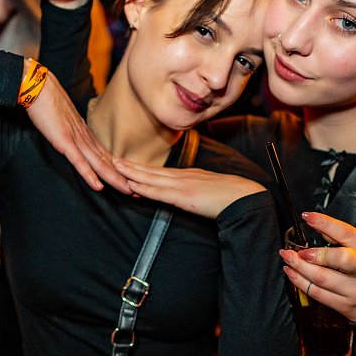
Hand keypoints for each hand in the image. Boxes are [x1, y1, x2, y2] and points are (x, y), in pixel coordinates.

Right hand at [24, 72, 131, 193]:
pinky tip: (98, 186)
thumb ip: (70, 132)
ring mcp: (76, 139)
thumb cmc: (47, 101)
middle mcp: (85, 138)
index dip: (118, 169)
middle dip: (124, 178)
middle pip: (108, 162)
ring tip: (128, 191)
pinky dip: (89, 174)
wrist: (38, 86)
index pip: (106, 155)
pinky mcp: (64, 141)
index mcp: (85, 134)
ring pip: (99, 164)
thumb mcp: (63, 120)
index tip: (131, 180)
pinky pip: (79, 161)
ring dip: (114, 179)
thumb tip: (74, 140)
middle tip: (139, 191)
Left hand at [113, 158, 264, 218]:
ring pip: (151, 177)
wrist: (243, 196)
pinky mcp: (183, 196)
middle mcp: (182, 176)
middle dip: (130, 165)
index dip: (142, 168)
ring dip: (131, 173)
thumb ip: (196, 191)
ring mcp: (182, 184)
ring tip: (114, 167)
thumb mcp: (209, 190)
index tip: (128, 164)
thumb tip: (187, 195)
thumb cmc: (230, 196)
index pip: (160, 172)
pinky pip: (158, 192)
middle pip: (151, 170)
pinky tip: (131, 186)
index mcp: (189, 175)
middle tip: (112, 159)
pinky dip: (143, 188)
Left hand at [278, 212, 355, 321]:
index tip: (308, 217)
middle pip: (339, 260)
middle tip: (296, 250)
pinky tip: (291, 273)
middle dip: (314, 254)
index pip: (348, 234)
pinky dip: (300, 282)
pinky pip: (317, 294)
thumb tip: (320, 228)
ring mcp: (355, 291)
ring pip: (322, 279)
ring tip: (287, 257)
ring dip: (299, 267)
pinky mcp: (344, 306)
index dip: (326, 224)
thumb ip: (345, 239)